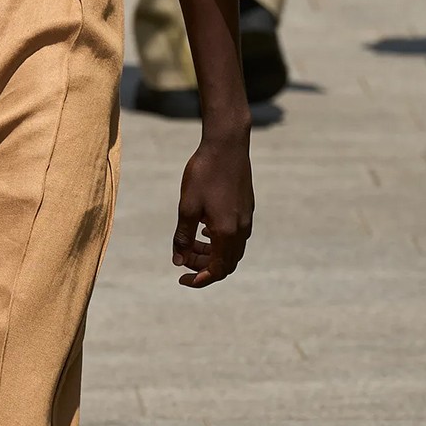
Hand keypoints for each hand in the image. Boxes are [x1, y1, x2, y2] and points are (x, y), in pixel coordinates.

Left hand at [172, 127, 254, 287]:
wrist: (227, 145)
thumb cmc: (204, 174)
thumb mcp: (187, 207)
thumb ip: (183, 237)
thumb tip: (178, 260)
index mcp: (226, 233)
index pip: (216, 270)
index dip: (199, 280)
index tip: (182, 279)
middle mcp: (241, 230)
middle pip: (226, 264)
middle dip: (203, 267)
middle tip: (182, 259)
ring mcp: (246, 219)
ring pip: (231, 250)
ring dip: (212, 254)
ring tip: (191, 245)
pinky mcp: (247, 209)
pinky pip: (236, 236)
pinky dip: (220, 241)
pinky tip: (205, 229)